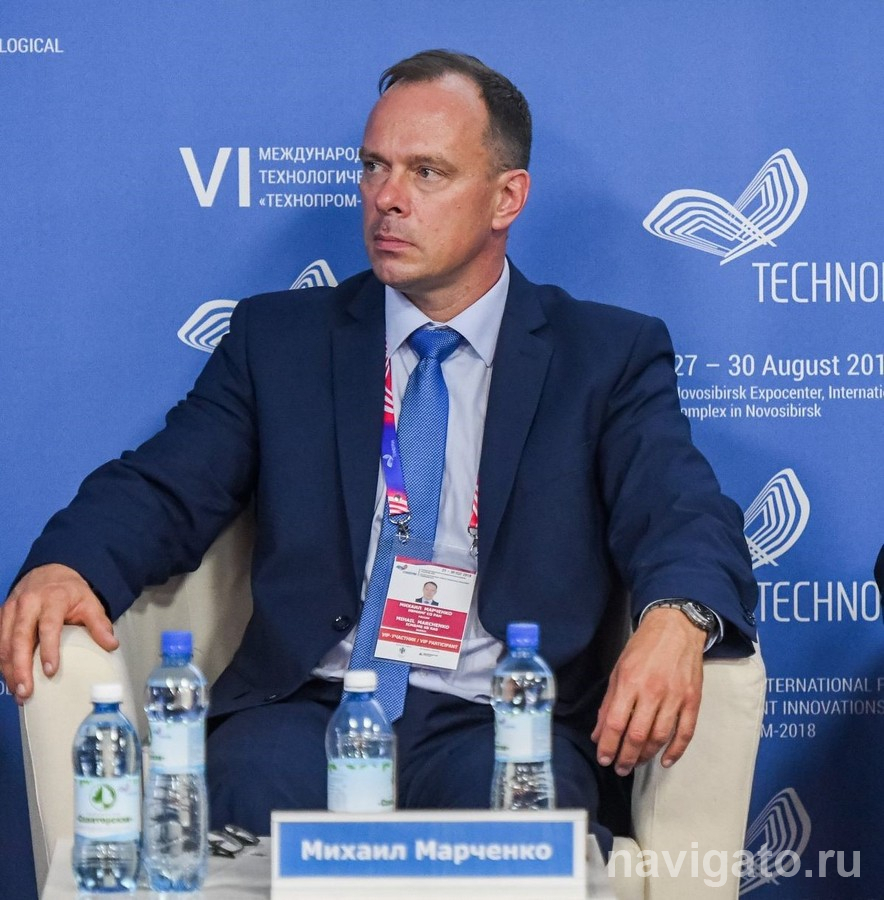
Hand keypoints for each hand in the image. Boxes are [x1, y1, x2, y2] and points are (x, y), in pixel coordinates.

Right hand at [0, 564, 117, 703]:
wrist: (50, 571)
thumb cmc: (70, 592)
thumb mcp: (89, 602)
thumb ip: (99, 624)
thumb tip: (111, 645)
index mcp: (52, 599)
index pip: (49, 626)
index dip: (49, 649)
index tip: (50, 671)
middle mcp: (28, 603)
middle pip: (20, 637)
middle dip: (20, 666)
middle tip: (25, 691)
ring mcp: (12, 609)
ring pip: (5, 642)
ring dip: (9, 668)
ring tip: (18, 692)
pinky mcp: (3, 616)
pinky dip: (3, 662)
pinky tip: (9, 678)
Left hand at [591, 607, 704, 775]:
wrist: (676, 627)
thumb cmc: (643, 647)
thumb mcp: (618, 669)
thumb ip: (608, 703)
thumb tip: (598, 733)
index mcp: (630, 681)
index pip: (615, 722)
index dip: (608, 745)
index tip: (604, 759)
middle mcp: (653, 691)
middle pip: (637, 735)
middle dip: (626, 757)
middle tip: (620, 768)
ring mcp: (676, 697)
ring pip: (660, 737)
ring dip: (647, 755)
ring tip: (636, 763)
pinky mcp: (693, 700)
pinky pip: (685, 732)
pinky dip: (676, 750)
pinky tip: (664, 761)